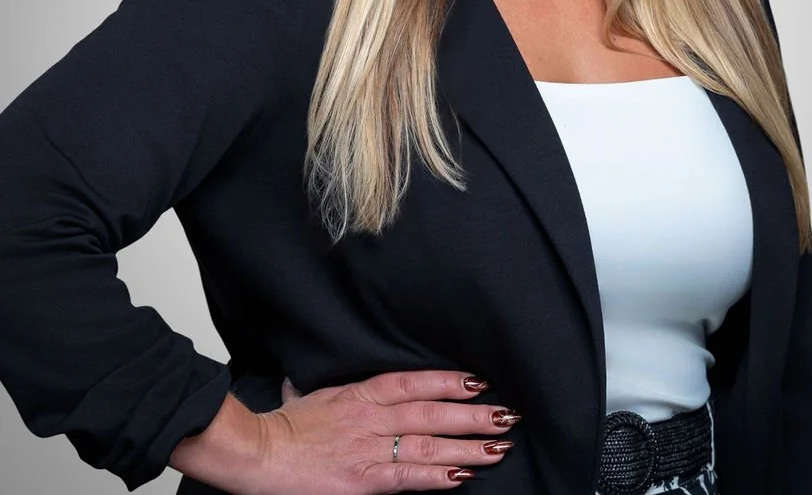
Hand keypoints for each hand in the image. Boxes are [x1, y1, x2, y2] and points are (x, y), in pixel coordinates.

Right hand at [251, 370, 518, 493]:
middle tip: (507, 414)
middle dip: (472, 413)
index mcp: (360, 393)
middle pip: (431, 411)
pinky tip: (462, 474)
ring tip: (498, 445)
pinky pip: (407, 476)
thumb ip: (314, 389)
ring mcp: (369, 447)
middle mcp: (371, 416)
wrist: (256, 454)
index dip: (448, 381)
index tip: (478, 381)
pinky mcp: (363, 479)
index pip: (413, 382)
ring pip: (428, 442)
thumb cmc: (280, 427)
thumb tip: (299, 383)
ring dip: (467, 444)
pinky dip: (437, 474)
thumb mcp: (305, 397)